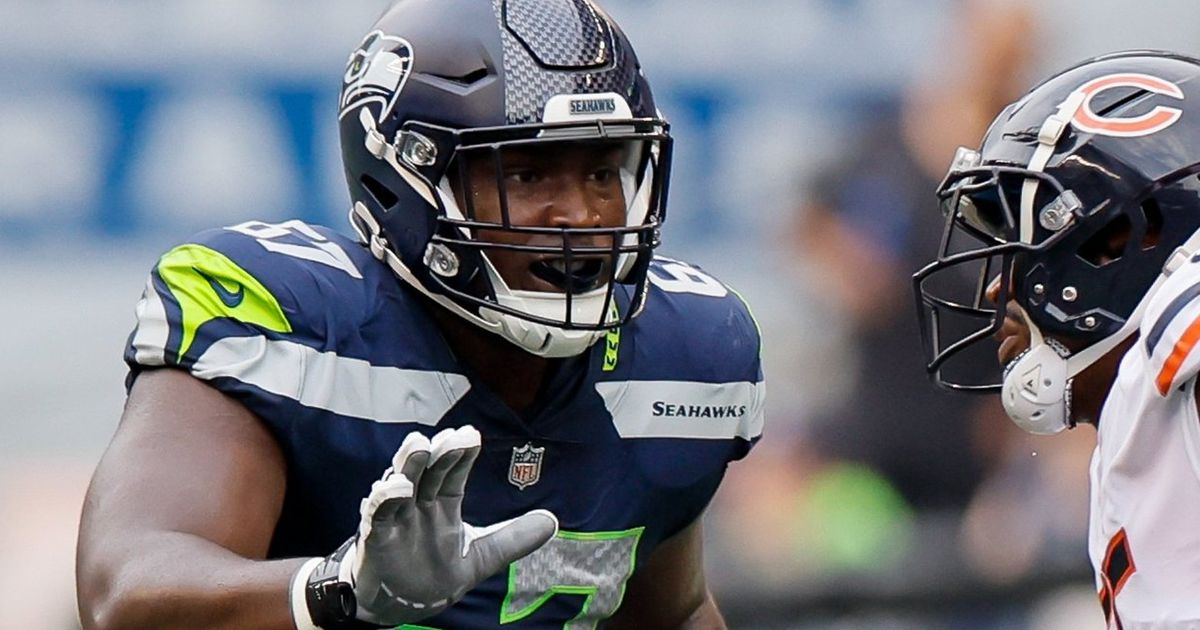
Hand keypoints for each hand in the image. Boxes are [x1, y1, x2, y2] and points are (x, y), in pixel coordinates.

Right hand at [325, 425, 557, 625]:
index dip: (461, 453)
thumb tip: (553, 521)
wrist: (399, 605)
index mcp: (443, 502)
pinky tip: (394, 487)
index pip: (454, 472)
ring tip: (420, 445)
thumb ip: (513, 538)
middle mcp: (419, 503)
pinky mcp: (376, 536)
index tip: (471, 434)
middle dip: (439, 452)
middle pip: (428, 471)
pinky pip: (378, 514)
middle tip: (451, 436)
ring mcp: (397, 517)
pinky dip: (383, 499)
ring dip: (409, 464)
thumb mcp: (481, 557)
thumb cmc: (434, 574)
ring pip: (401, 483)